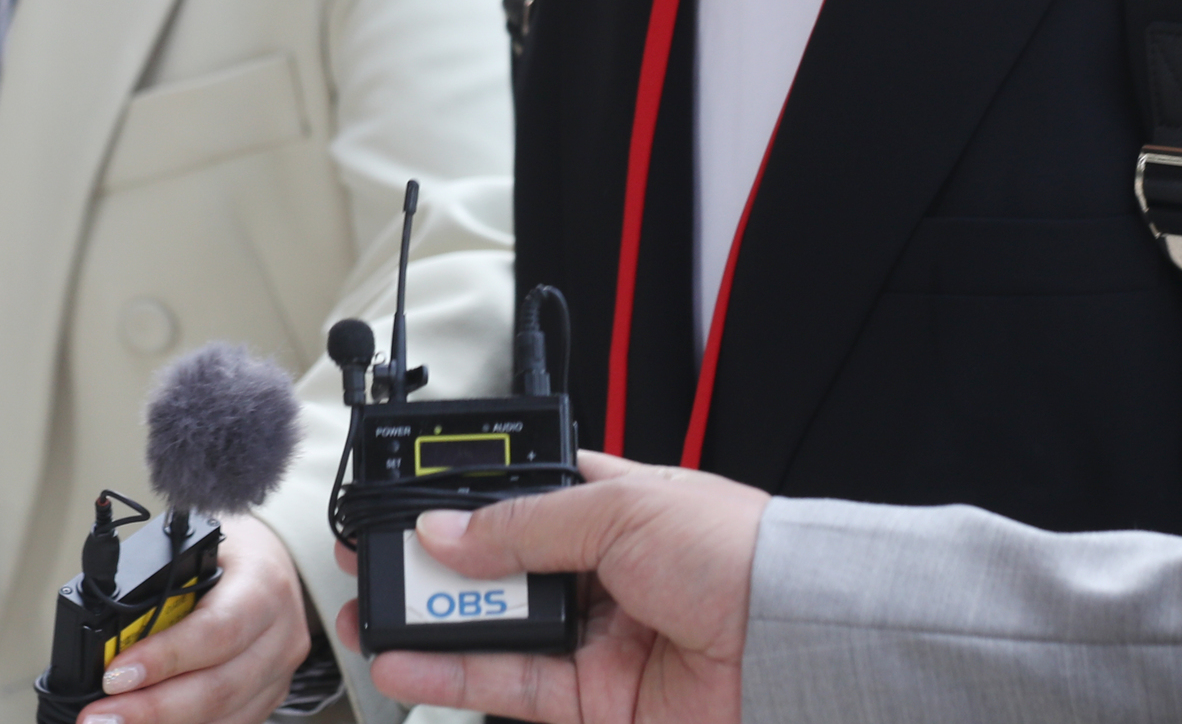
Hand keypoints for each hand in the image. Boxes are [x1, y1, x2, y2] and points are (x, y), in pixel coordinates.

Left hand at [79, 516, 311, 723]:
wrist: (273, 566)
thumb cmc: (230, 556)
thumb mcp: (199, 552)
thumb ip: (163, 590)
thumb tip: (107, 638)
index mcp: (264, 585)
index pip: (217, 631)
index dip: (165, 658)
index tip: (115, 677)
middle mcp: (280, 634)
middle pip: (218, 689)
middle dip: (152, 710)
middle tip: (98, 718)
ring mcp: (279, 672)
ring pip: (221, 718)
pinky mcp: (269, 698)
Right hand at [335, 450, 767, 723]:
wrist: (793, 639)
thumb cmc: (736, 551)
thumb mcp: (622, 509)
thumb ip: (526, 524)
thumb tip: (447, 527)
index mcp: (613, 502)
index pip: (522, 495)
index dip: (465, 502)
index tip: (409, 503)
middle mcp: (600, 569)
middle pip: (498, 566)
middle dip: (434, 565)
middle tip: (372, 558)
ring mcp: (595, 637)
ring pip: (494, 629)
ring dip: (430, 622)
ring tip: (372, 610)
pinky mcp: (592, 702)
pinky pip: (508, 686)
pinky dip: (452, 673)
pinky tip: (406, 658)